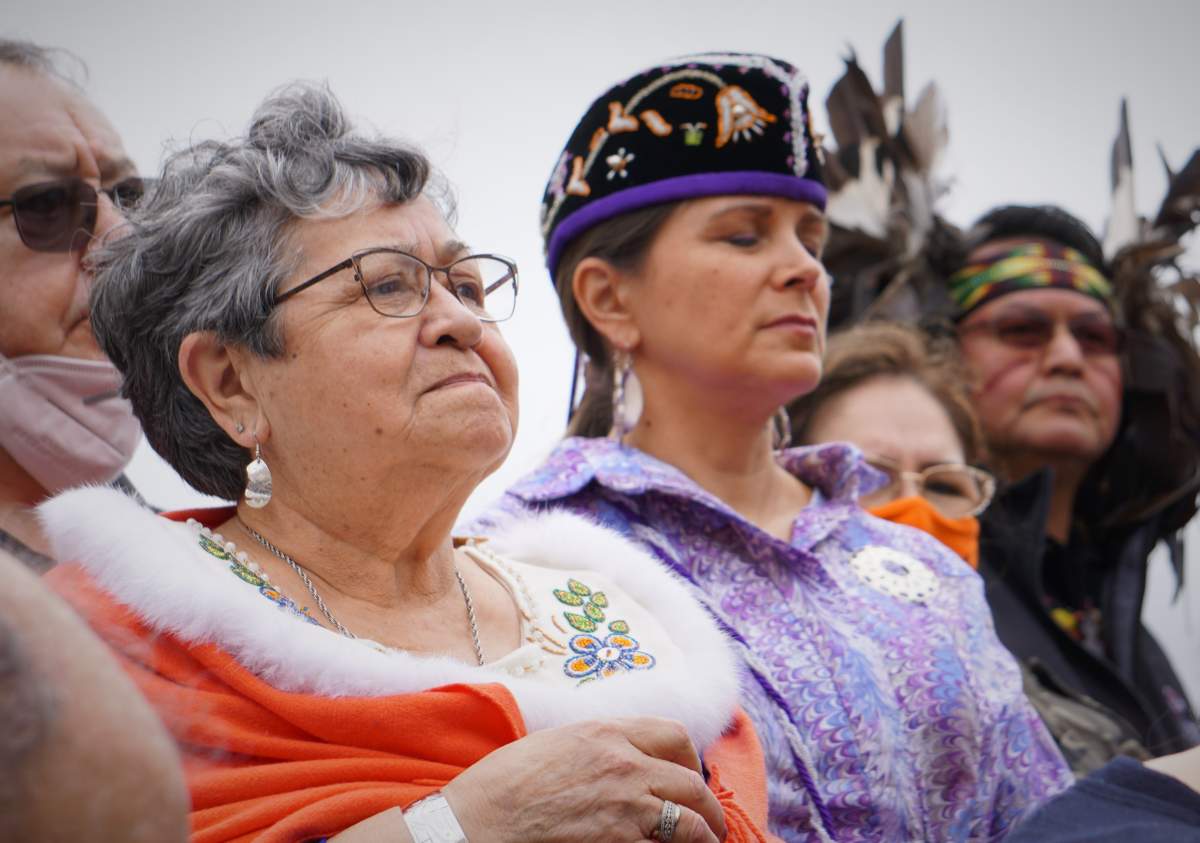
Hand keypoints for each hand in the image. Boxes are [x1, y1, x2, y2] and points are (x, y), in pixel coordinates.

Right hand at [443, 717, 726, 842]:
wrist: (479, 820)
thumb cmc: (502, 784)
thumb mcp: (553, 743)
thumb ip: (593, 745)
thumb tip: (614, 754)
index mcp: (606, 733)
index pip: (673, 736)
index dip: (689, 760)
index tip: (689, 775)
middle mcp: (625, 765)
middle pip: (692, 782)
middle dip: (708, 806)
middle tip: (710, 823)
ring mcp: (627, 807)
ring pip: (691, 822)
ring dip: (704, 836)